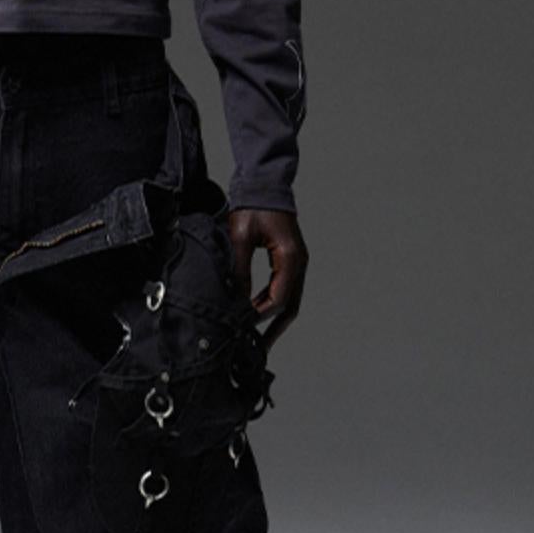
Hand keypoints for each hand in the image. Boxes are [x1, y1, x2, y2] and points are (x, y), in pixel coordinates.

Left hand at [227, 207, 306, 348]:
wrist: (264, 184)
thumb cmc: (253, 206)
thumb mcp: (240, 236)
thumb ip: (238, 268)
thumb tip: (234, 298)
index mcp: (290, 258)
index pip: (278, 298)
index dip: (259, 315)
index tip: (241, 324)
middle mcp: (299, 263)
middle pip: (290, 305)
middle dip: (275, 328)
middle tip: (259, 349)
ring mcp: (297, 262)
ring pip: (289, 299)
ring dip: (274, 317)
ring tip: (257, 336)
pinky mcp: (289, 259)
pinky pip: (284, 288)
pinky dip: (272, 302)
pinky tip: (257, 311)